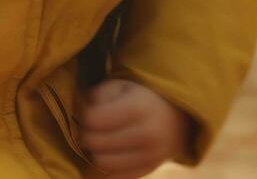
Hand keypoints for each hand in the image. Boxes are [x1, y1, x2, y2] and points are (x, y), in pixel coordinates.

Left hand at [78, 78, 192, 176]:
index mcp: (138, 109)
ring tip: (99, 141)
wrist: (176, 120)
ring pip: (102, 163)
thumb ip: (96, 96)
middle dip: (85, 134)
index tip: (88, 112)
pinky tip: (109, 154)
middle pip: (95, 143)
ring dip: (94, 153)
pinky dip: (107, 167)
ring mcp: (149, 157)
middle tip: (90, 128)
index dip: (83, 115)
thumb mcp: (119, 86)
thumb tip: (80, 113)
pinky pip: (115, 177)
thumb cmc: (139, 99)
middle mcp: (147, 135)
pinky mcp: (148, 171)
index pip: (92, 119)